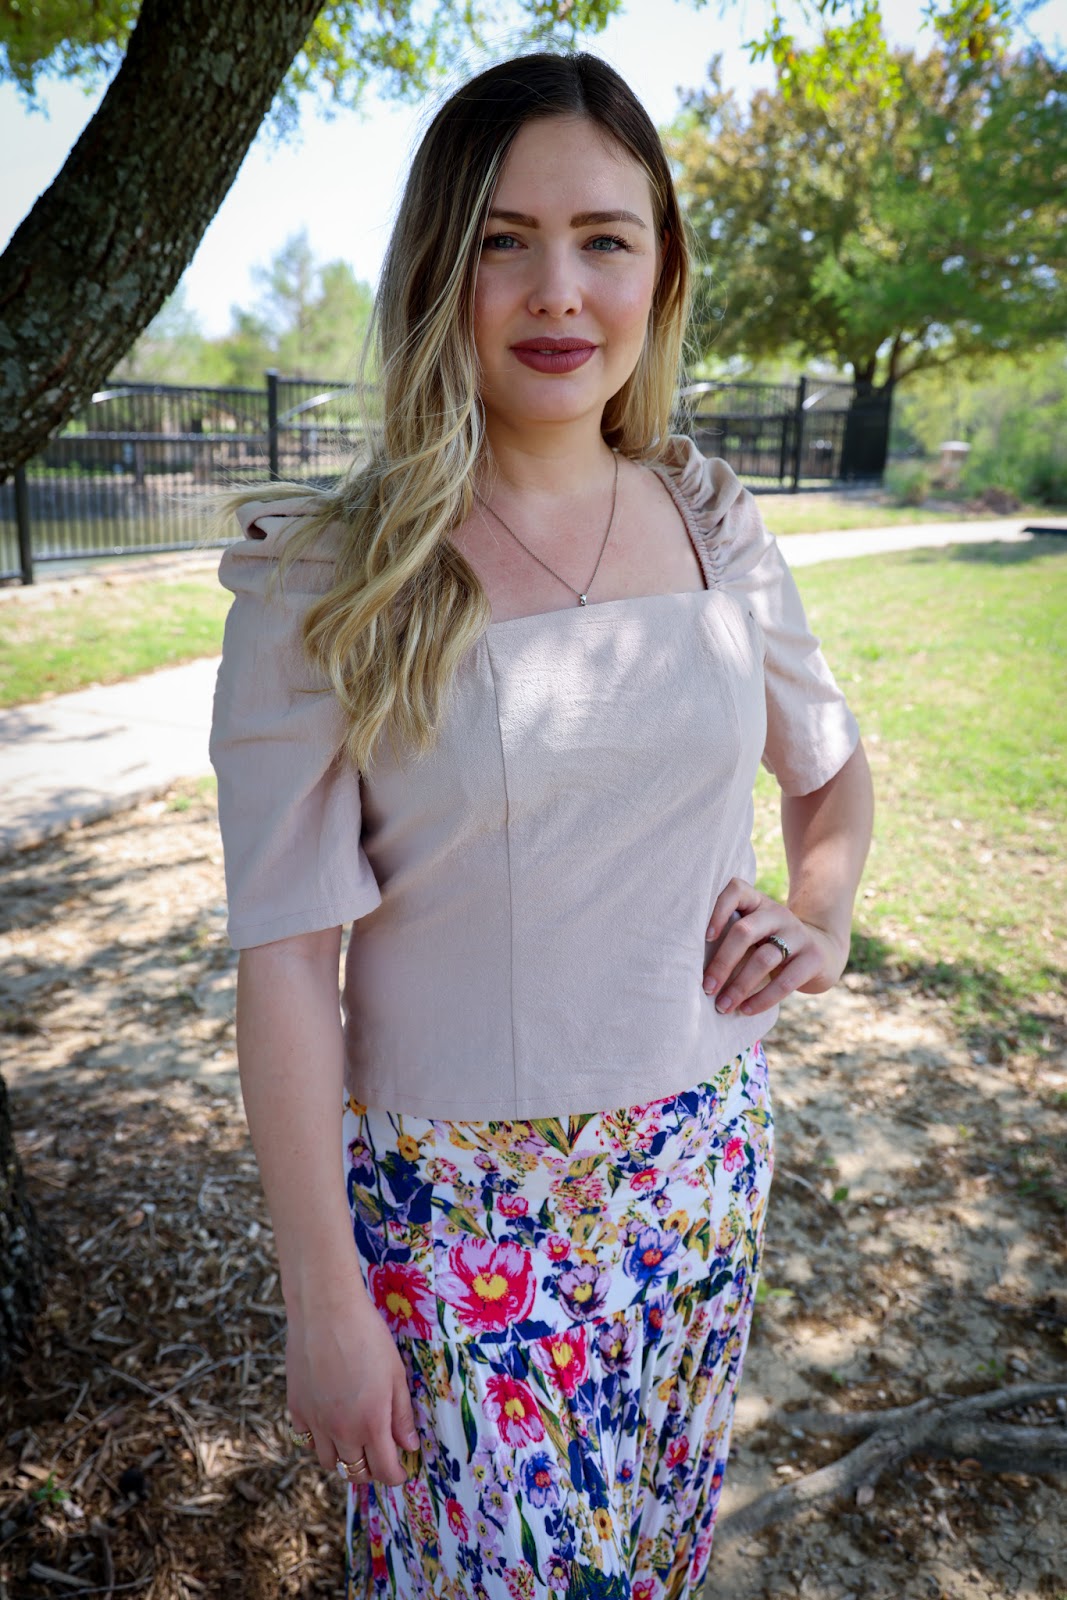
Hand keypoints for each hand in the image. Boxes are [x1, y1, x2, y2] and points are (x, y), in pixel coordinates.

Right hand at [286, 1282, 419, 1487]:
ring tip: (355, 1442)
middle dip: (371, 1470)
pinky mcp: (296, 1408)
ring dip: (344, 1459)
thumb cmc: (368, 1336)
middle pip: (355, 1472)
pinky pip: (306, 1439)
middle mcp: (341, 1431)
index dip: (395, 1475)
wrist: (326, 1310)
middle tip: (380, 1457)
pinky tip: (329, 1421)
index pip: (384, 1470)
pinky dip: (319, 1439)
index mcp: (371, 1424)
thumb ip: (402, 1415)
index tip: (400, 1471)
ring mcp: (315, 1422)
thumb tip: (408, 1446)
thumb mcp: (396, 1374)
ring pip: (329, 1462)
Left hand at [702, 878, 846, 1016]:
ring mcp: (798, 934)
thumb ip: (731, 939)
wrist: (822, 953)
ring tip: (723, 1007)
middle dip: (722, 963)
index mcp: (757, 903)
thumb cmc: (771, 947)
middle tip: (707, 989)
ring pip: (763, 958)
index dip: (718, 910)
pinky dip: (762, 999)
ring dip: (739, 986)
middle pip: (744, 932)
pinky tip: (746, 1010)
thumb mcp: (754, 934)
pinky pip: (785, 980)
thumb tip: (689, 969)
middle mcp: (777, 913)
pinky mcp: (813, 957)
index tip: (704, 938)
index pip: (735, 889)